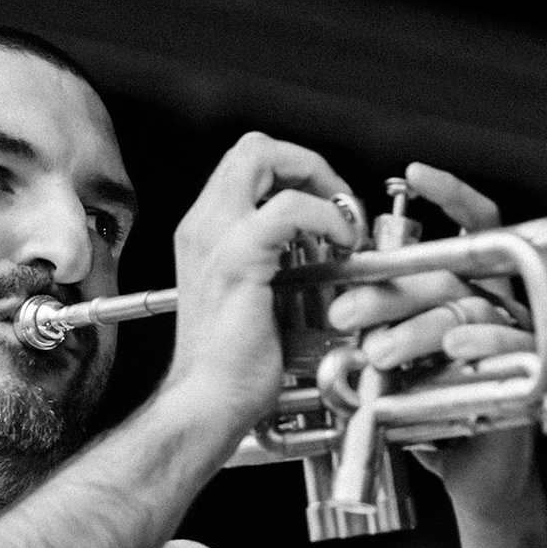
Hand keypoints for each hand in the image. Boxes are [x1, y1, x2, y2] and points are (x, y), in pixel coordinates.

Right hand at [162, 133, 360, 443]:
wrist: (208, 401)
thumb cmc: (234, 364)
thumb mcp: (258, 296)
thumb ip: (281, 261)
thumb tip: (326, 245)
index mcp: (206, 232)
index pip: (249, 164)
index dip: (295, 171)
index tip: (329, 206)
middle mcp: (203, 225)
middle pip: (253, 147)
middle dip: (307, 162)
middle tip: (338, 203)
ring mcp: (215, 238)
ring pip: (262, 157)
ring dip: (318, 181)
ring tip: (343, 224)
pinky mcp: (238, 259)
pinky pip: (287, 207)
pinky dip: (324, 215)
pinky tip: (342, 244)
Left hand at [324, 162, 539, 512]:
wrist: (473, 472)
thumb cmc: (432, 410)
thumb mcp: (398, 357)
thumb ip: (382, 320)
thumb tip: (335, 294)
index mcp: (469, 285)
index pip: (470, 223)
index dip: (449, 193)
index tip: (415, 171)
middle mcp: (498, 299)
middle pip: (447, 273)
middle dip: (389, 289)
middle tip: (344, 312)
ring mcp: (515, 330)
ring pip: (465, 309)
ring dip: (416, 328)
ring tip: (377, 353)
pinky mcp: (527, 365)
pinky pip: (502, 341)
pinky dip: (475, 342)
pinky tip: (451, 350)